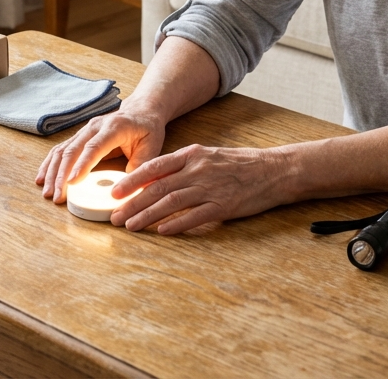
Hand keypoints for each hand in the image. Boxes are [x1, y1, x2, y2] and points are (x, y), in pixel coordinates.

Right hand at [36, 108, 166, 203]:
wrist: (141, 110)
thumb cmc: (148, 129)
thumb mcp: (152, 147)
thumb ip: (140, 168)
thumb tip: (128, 190)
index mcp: (115, 127)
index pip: (94, 147)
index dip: (82, 164)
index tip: (72, 182)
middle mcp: (95, 126)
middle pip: (73, 150)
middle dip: (62, 174)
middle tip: (57, 196)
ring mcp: (84, 130)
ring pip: (62, 150)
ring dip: (53, 172)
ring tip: (48, 193)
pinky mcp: (79, 136)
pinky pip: (60, 150)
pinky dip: (50, 164)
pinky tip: (42, 178)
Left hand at [109, 144, 291, 234]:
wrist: (274, 170)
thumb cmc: (240, 164)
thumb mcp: (208, 156)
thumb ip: (183, 166)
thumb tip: (154, 180)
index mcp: (192, 155)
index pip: (154, 167)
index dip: (131, 180)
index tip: (114, 193)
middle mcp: (198, 170)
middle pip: (157, 187)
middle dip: (132, 203)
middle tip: (115, 216)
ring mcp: (211, 188)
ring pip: (171, 202)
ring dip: (147, 216)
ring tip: (131, 227)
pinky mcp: (224, 206)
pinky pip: (195, 217)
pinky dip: (177, 224)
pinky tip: (162, 232)